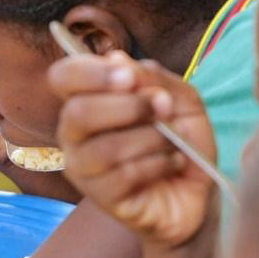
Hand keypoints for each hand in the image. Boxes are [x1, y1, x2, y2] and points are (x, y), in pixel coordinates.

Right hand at [49, 52, 217, 246]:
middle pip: (78, 113)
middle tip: (163, 108)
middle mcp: (75, 135)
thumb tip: (118, 59)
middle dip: (129, 106)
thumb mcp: (180, 100)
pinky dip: (158, 163)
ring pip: (104, 148)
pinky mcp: (101, 198)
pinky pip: (124, 175)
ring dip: (150, 138)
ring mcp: (84, 169)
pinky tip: (173, 163)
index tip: (129, 77)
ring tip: (173, 143)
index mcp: (88, 101)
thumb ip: (152, 78)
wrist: (196, 192)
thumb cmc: (180, 142)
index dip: (90, 72)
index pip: (62, 78)